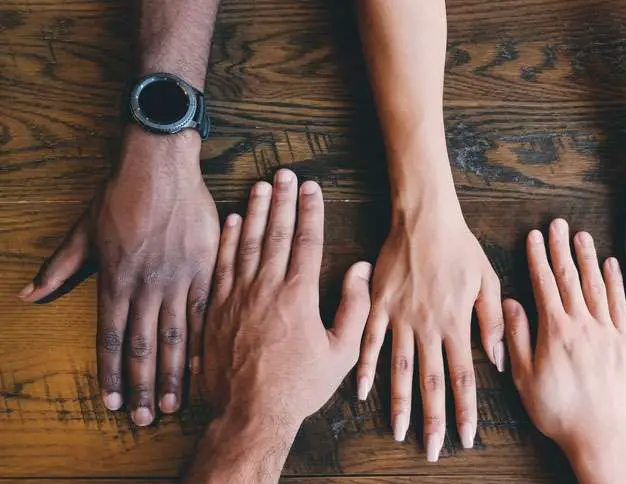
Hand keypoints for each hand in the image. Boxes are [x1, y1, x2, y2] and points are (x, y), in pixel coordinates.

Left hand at [18, 127, 218, 424]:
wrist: (160, 166)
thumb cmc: (120, 195)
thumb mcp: (83, 231)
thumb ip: (60, 267)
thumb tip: (28, 295)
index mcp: (115, 279)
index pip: (110, 338)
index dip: (110, 375)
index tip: (111, 403)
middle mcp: (146, 285)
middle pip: (142, 346)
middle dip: (141, 386)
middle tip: (144, 418)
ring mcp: (178, 278)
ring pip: (175, 336)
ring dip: (171, 373)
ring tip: (170, 403)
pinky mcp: (205, 267)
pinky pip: (205, 311)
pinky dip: (203, 340)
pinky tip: (202, 364)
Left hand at [187, 171, 371, 483]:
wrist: (249, 413)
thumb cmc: (298, 386)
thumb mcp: (341, 352)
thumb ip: (353, 307)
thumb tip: (359, 270)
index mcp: (298, 296)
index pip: (306, 241)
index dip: (310, 211)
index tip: (311, 187)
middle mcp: (266, 288)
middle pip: (275, 233)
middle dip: (282, 200)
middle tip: (285, 174)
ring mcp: (237, 296)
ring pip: (246, 243)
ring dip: (254, 211)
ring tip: (260, 186)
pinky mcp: (216, 309)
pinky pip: (221, 265)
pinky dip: (227, 240)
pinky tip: (231, 221)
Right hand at [356, 196, 503, 460]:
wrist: (424, 218)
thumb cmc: (460, 247)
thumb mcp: (487, 280)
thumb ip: (492, 321)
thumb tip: (499, 360)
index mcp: (456, 323)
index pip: (463, 377)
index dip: (465, 410)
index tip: (466, 437)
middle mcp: (428, 327)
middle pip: (431, 382)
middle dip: (434, 419)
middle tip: (433, 450)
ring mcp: (400, 317)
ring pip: (399, 369)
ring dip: (399, 403)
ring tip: (399, 432)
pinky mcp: (379, 305)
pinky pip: (370, 342)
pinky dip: (366, 367)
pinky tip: (361, 391)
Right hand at [504, 219, 625, 483]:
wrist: (602, 437)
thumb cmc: (558, 411)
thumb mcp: (525, 378)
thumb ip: (517, 337)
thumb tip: (509, 303)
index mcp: (556, 331)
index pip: (545, 284)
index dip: (538, 258)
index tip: (535, 236)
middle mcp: (583, 325)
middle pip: (571, 278)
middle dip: (562, 248)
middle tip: (558, 223)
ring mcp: (607, 332)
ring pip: (597, 286)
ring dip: (588, 258)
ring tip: (582, 235)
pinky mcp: (624, 344)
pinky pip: (621, 304)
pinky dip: (616, 282)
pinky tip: (611, 266)